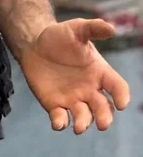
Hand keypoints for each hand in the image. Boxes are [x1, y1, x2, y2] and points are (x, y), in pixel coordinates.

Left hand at [20, 18, 129, 133]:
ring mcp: (73, 99)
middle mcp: (90, 89)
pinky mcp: (55, 104)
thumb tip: (111, 28)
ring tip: (80, 127)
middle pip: (103, 108)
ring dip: (83, 123)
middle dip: (105, 117)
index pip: (117, 87)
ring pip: (83, 117)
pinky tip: (58, 123)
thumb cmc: (60, 36)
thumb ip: (92, 28)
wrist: (34, 44)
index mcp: (100, 72)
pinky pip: (60, 118)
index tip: (121, 103)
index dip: (122, 96)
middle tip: (103, 124)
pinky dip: (60, 123)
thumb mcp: (76, 28)